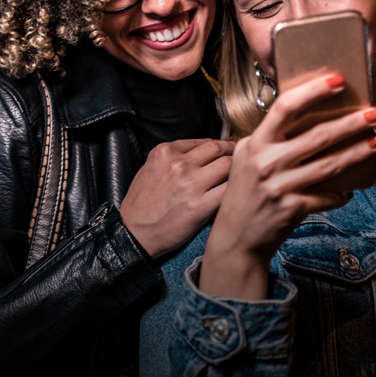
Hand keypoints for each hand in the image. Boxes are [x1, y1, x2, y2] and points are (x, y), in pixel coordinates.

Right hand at [120, 138, 233, 258]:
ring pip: (228, 166)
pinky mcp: (201, 206)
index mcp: (165, 152)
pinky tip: (238, 193)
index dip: (218, 146)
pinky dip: (237, 190)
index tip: (225, 151)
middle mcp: (179, 164)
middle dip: (232, 152)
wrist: (134, 235)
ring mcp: (191, 184)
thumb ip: (172, 158)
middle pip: (218, 150)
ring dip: (237, 170)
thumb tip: (198, 153)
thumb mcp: (149, 169)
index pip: (202, 141)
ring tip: (242, 175)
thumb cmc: (140, 205)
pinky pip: (229, 191)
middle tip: (240, 158)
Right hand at [200, 74, 375, 298]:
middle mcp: (266, 161)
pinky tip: (352, 188)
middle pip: (317, 135)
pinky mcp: (292, 208)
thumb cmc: (244, 193)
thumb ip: (267, 137)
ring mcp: (280, 186)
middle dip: (351, 122)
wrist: (236, 237)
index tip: (338, 80)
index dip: (313, 91)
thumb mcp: (246, 158)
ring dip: (358, 151)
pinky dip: (342, 193)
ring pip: (329, 164)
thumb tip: (299, 114)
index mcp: (256, 143)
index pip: (285, 107)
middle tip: (375, 113)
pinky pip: (327, 195)